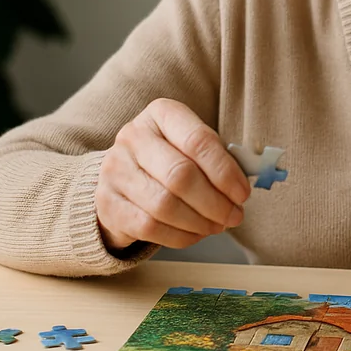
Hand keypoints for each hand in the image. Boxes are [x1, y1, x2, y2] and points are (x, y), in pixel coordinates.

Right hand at [94, 98, 250, 249]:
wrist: (121, 178)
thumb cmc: (170, 160)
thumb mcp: (192, 147)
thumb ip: (218, 159)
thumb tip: (243, 186)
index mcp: (161, 114)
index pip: (198, 140)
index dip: (225, 172)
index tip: (243, 194)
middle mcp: (132, 137)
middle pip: (181, 175)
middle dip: (215, 202)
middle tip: (234, 216)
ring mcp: (115, 170)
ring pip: (164, 205)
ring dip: (200, 222)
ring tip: (217, 226)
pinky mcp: (107, 204)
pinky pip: (149, 227)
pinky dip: (180, 236)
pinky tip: (195, 233)